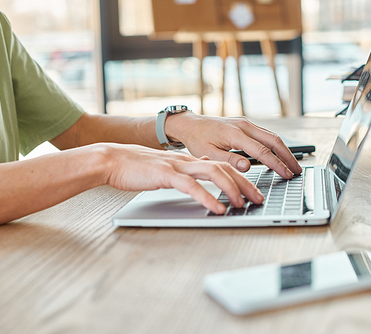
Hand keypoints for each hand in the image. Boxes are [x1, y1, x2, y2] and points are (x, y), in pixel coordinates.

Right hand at [103, 144, 263, 213]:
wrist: (111, 160)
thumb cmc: (137, 167)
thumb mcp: (169, 166)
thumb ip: (189, 167)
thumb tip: (207, 165)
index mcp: (190, 160)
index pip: (223, 165)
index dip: (242, 178)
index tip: (254, 192)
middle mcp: (188, 161)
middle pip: (225, 168)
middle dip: (245, 184)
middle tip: (259, 199)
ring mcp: (177, 166)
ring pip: (213, 173)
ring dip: (231, 189)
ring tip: (242, 204)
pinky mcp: (165, 174)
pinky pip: (191, 186)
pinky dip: (207, 197)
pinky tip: (217, 208)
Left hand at [165, 113, 301, 178]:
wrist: (190, 124)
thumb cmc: (197, 139)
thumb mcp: (208, 153)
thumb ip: (228, 160)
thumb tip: (247, 166)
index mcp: (235, 133)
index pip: (262, 151)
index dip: (276, 164)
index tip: (286, 175)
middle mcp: (244, 125)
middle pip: (274, 140)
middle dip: (288, 156)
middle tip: (297, 171)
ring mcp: (246, 123)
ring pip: (272, 136)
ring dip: (284, 150)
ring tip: (293, 165)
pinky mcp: (245, 124)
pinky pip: (265, 134)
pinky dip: (276, 145)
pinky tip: (280, 155)